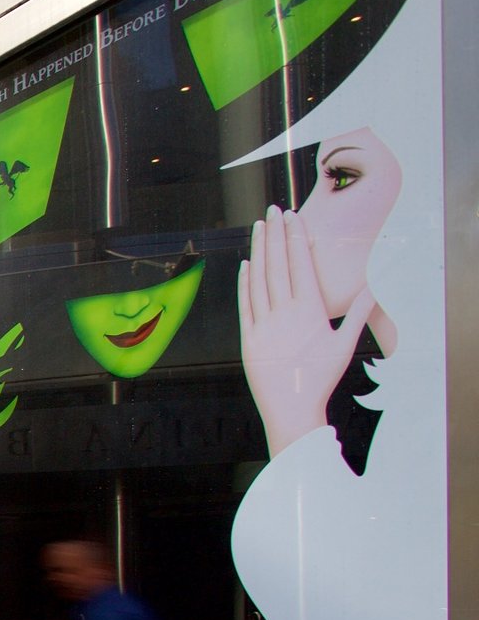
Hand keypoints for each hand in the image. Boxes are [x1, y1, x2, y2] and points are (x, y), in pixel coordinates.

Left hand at [238, 206, 371, 457]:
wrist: (292, 409)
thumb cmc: (322, 378)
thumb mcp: (345, 344)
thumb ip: (358, 313)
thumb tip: (374, 287)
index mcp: (310, 312)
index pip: (301, 265)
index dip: (296, 238)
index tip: (294, 217)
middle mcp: (284, 314)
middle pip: (278, 265)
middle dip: (275, 235)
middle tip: (273, 210)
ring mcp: (263, 325)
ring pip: (259, 280)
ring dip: (259, 251)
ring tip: (259, 228)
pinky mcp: (247, 339)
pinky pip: (245, 304)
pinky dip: (245, 282)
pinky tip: (247, 263)